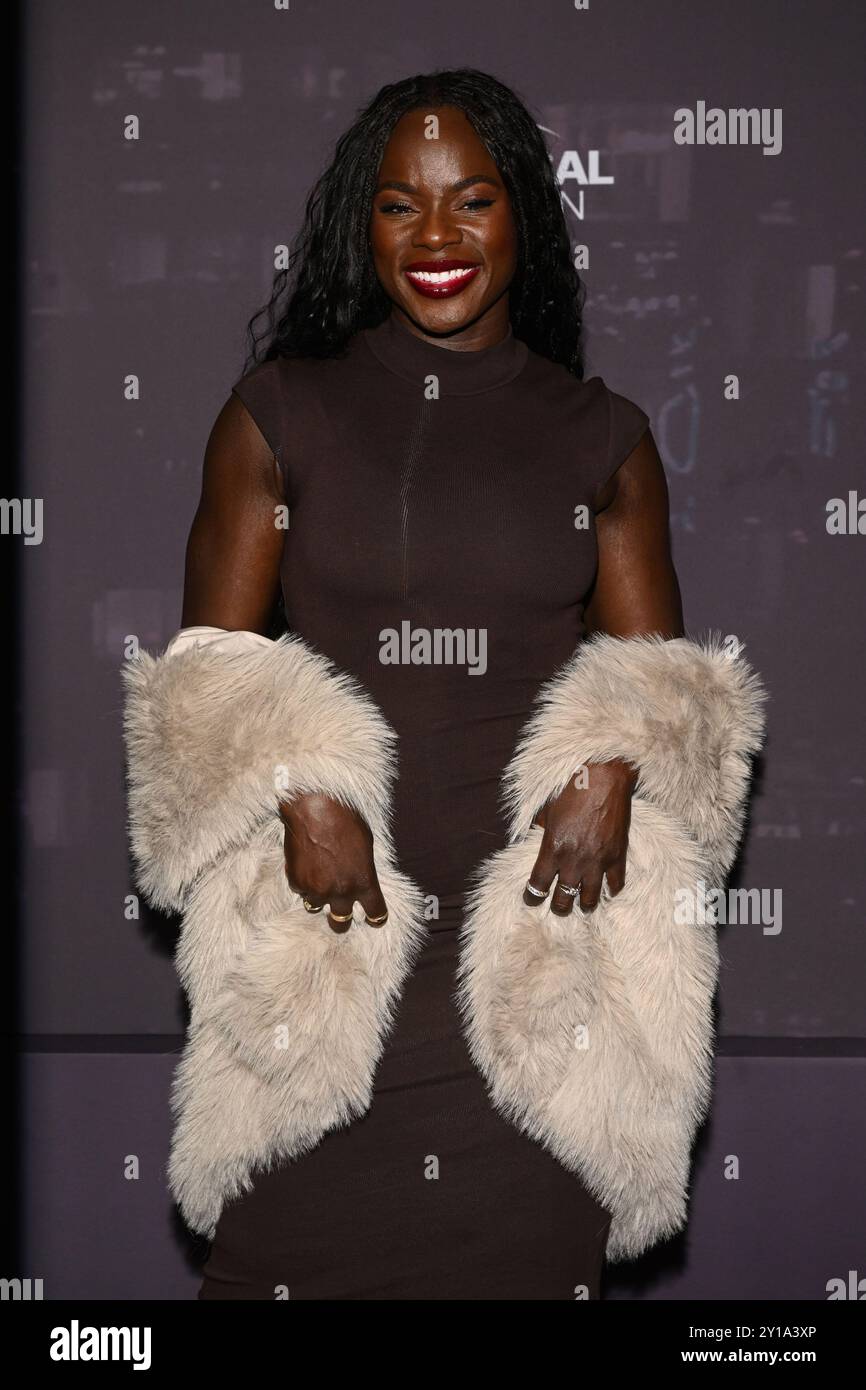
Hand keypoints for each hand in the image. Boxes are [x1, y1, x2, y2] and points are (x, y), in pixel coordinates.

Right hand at [279, 791, 387, 932]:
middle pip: (341, 923)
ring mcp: (317, 889)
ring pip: (315, 906)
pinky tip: (304, 862)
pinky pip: (300, 890)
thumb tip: (359, 877)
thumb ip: (363, 868)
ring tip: (317, 877)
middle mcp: (341, 891)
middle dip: (341, 919)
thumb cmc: (344, 819)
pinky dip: (302, 881)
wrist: (314, 807)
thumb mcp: (365, 844)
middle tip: (340, 913)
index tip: (372, 918)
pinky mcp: (297, 882)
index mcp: (364, 882)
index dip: (375, 917)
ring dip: (317, 896)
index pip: (376, 914)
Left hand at [523, 759, 636, 916]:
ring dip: (584, 905)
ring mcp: (598, 861)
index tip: (531, 900)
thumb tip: (536, 835)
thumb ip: (541, 829)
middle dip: (558, 907)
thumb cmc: (572, 790)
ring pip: (590, 899)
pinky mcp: (617, 857)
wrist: (604, 778)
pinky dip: (610, 890)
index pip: (538, 885)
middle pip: (563, 899)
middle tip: (558, 907)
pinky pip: (615, 885)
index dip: (532, 897)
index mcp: (553, 849)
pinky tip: (606, 890)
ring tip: (582, 905)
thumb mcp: (548, 810)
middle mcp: (574, 860)